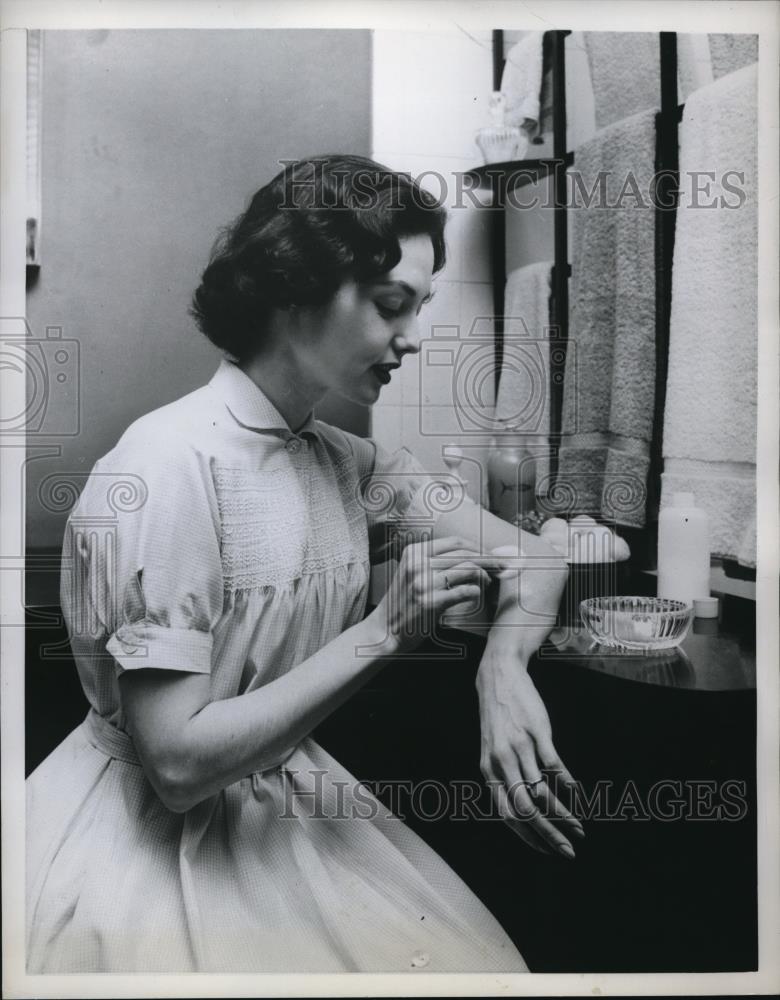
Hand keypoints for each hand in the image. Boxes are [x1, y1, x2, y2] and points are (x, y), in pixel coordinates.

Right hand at [370, 536, 497, 653]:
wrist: (384, 631)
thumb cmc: (403, 604)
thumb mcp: (412, 574)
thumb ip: (434, 563)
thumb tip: (473, 556)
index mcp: (413, 552)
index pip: (454, 542)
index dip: (477, 546)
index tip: (492, 554)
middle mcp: (418, 563)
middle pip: (465, 554)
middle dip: (489, 559)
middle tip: (504, 566)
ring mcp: (423, 582)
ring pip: (468, 569)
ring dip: (484, 575)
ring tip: (489, 582)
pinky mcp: (431, 602)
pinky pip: (465, 591)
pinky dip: (476, 592)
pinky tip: (477, 594)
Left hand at [476, 642, 582, 857]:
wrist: (498, 677)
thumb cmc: (498, 719)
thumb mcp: (492, 751)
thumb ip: (503, 778)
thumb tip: (520, 809)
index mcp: (489, 772)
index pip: (508, 815)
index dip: (529, 838)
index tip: (548, 852)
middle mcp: (502, 763)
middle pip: (525, 810)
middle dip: (548, 835)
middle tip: (568, 852)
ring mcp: (520, 747)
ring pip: (542, 791)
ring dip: (563, 815)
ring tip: (579, 828)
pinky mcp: (537, 732)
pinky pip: (553, 765)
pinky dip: (568, 784)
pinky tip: (579, 797)